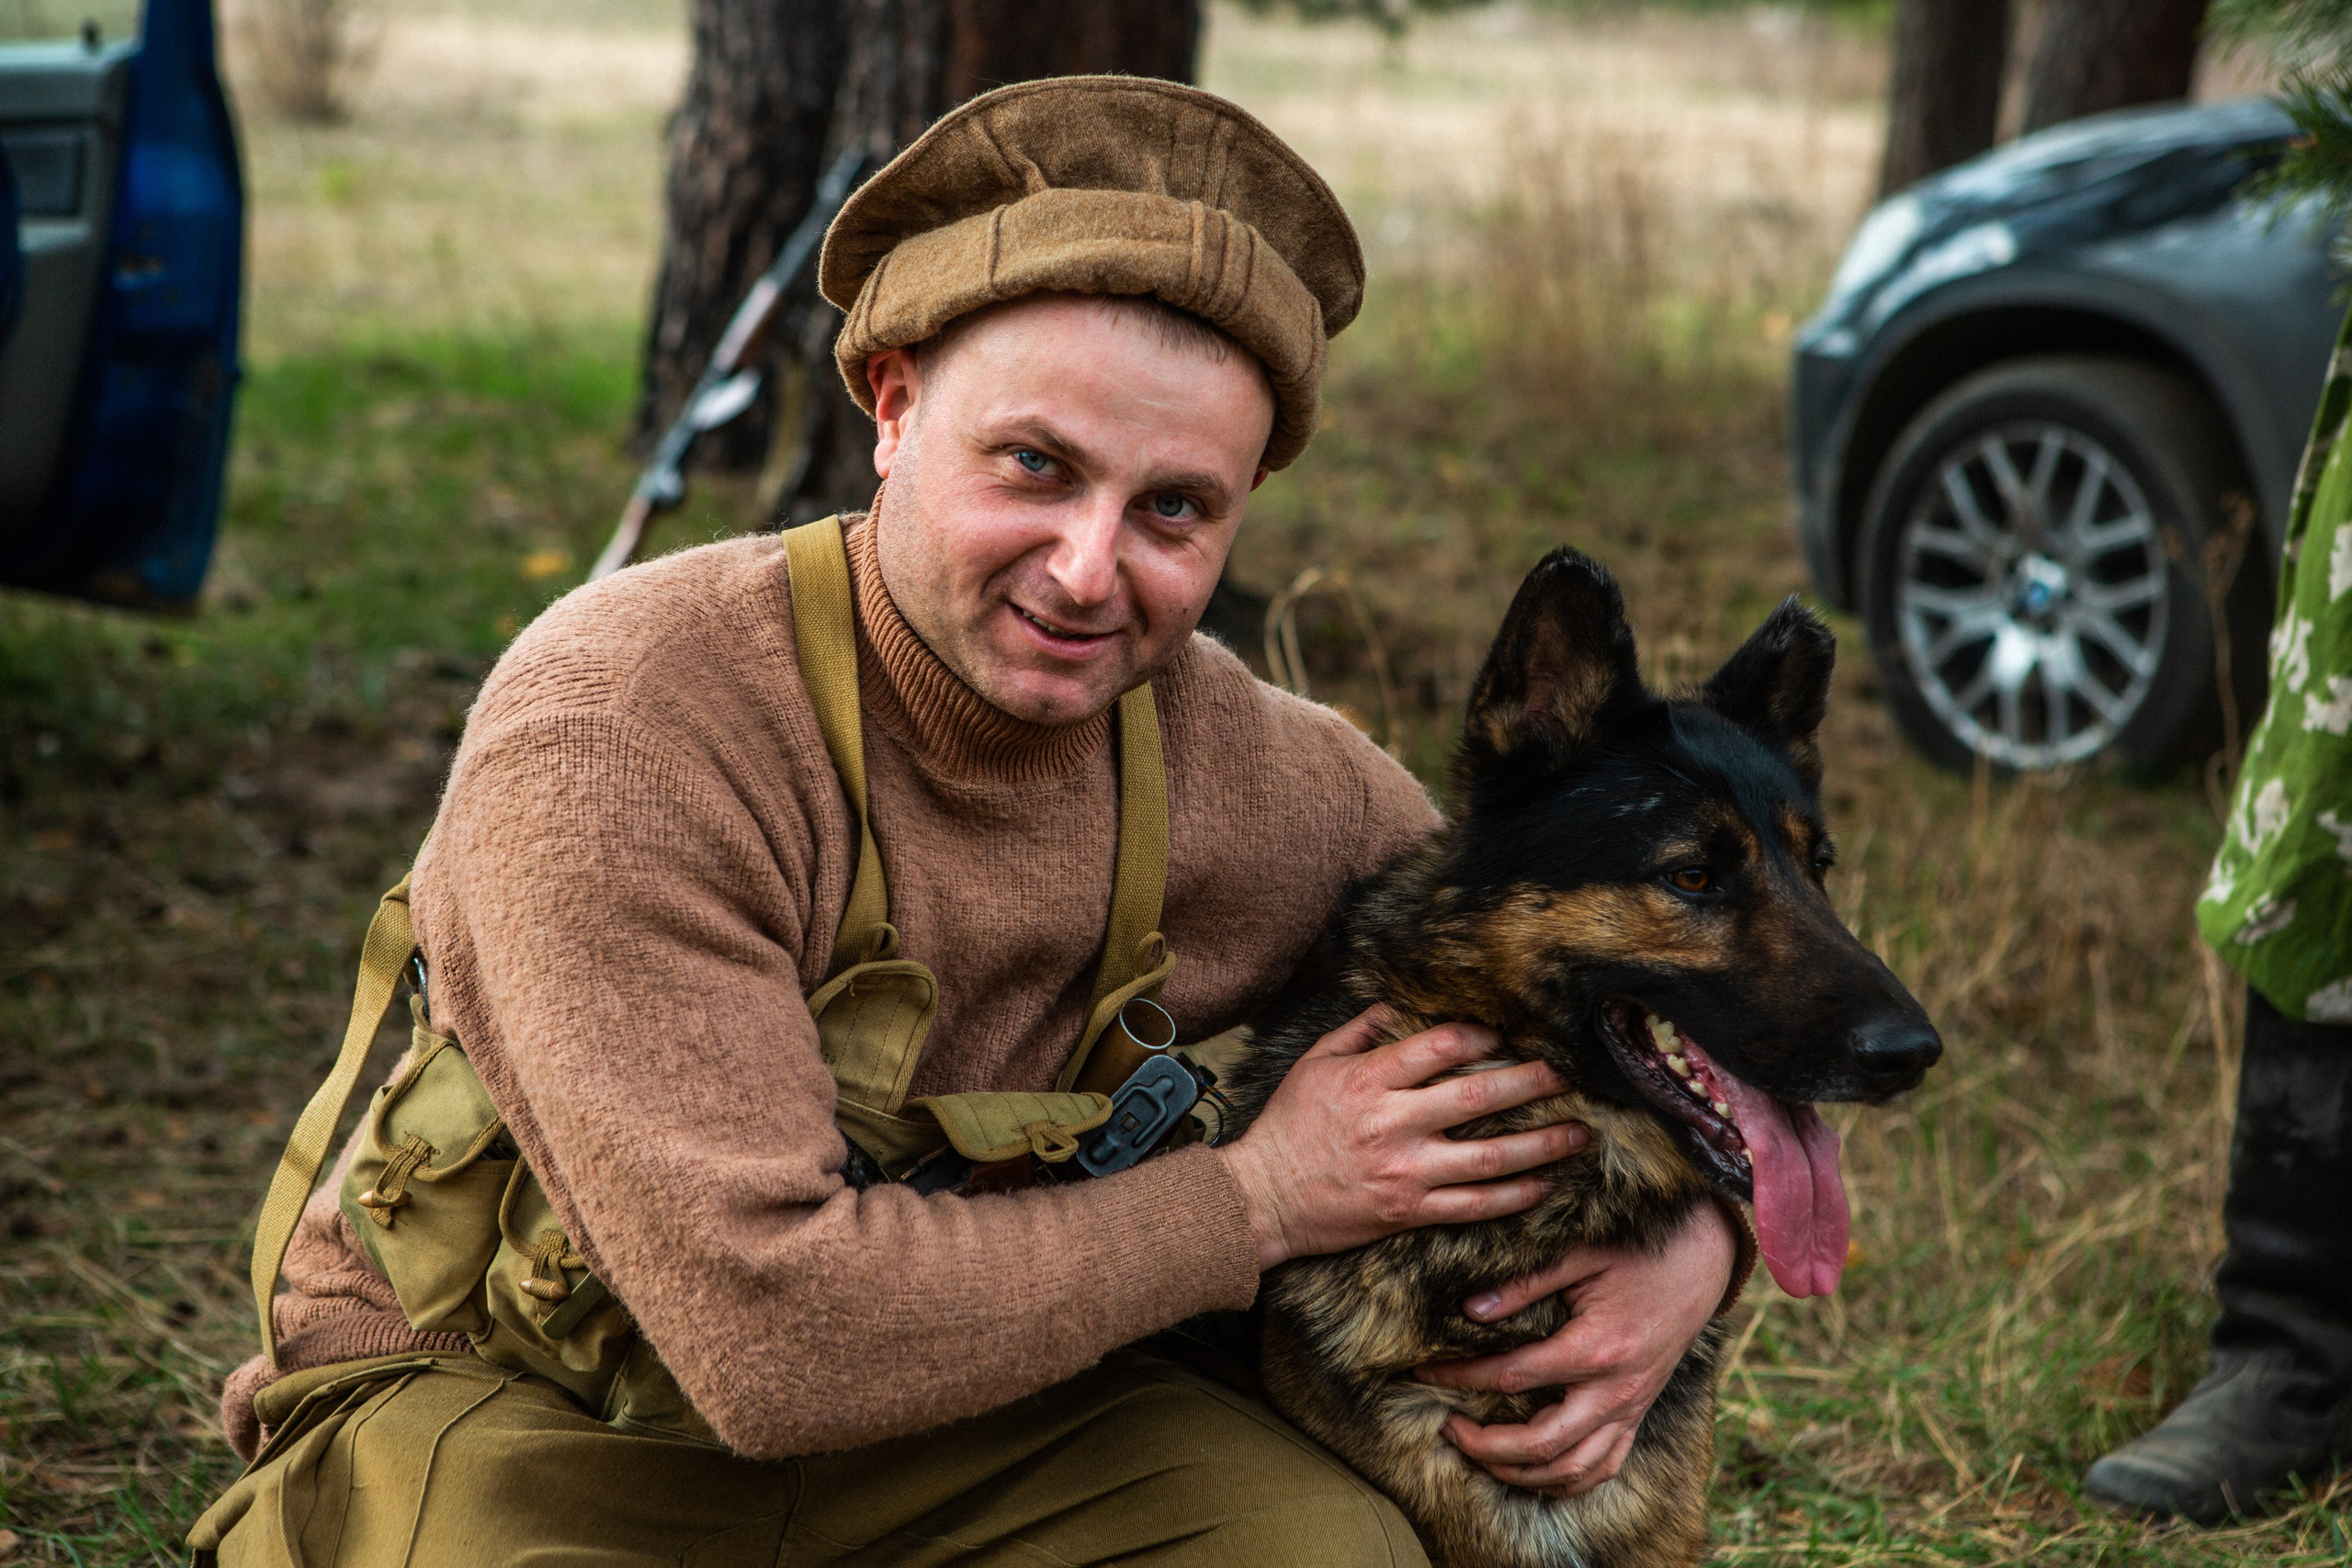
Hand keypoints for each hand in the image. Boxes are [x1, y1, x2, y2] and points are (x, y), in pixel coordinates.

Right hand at [1220, 1007, 1586, 1269]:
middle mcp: (1393, 1124)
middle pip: (1477, 1097)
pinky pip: (1475, 1205)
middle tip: (1566, 1073)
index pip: (1438, 1048)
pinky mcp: (1410, 1211)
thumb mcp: (1312, 1064)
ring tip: (1578, 1133)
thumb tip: (1394, 1005)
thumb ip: (1356, 1031)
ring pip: (1489, 1156)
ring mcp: (1406, 1171)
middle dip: (1530, 1081)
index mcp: (1368, 1081)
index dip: (1480, 1036)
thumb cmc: (1287, 1127)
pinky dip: (1514, 1196)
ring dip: (1541, 1144)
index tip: (1505, 1034)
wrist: (1263, 1197)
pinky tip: (1545, 1185)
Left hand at [1414, 1199, 1734, 1496]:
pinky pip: (1604, 1466)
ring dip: (1521, 1473)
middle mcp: (1616, 1390)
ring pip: (1572, 1469)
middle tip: (1448, 1427)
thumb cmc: (1642, 1248)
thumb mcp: (1582, 1253)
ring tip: (1479, 1453)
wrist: (1705, 1259)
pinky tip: (1534, 1471)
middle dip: (1485, 1446)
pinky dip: (1566, 1479)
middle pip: (1540, 1444)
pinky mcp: (1639, 1412)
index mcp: (1596, 1348)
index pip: (1512, 1376)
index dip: (1461, 1376)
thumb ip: (1526, 1281)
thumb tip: (1470, 1311)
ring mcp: (1631, 1407)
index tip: (1424, 1370)